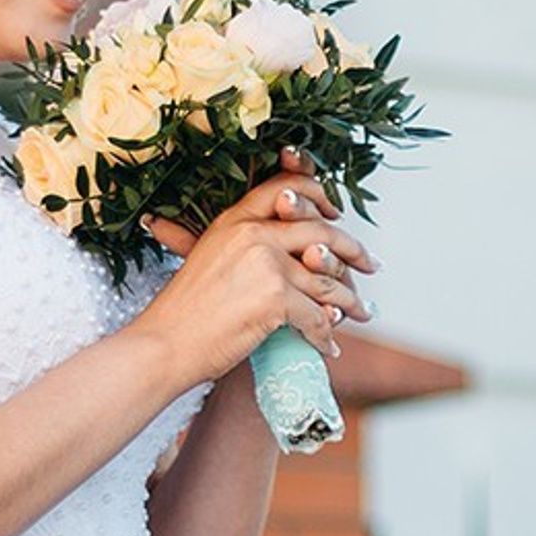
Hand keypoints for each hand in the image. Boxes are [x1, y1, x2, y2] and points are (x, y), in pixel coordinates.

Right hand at [135, 148, 379, 384]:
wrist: (164, 345)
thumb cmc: (184, 312)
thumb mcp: (207, 259)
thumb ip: (242, 245)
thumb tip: (282, 247)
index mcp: (236, 219)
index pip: (288, 189)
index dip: (319, 197)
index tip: (336, 215)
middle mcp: (253, 233)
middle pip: (321, 232)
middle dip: (353, 250)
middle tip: (371, 264)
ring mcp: (267, 264)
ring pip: (326, 280)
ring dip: (349, 301)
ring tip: (362, 313)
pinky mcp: (276, 298)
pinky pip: (317, 316)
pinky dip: (326, 336)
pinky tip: (329, 347)